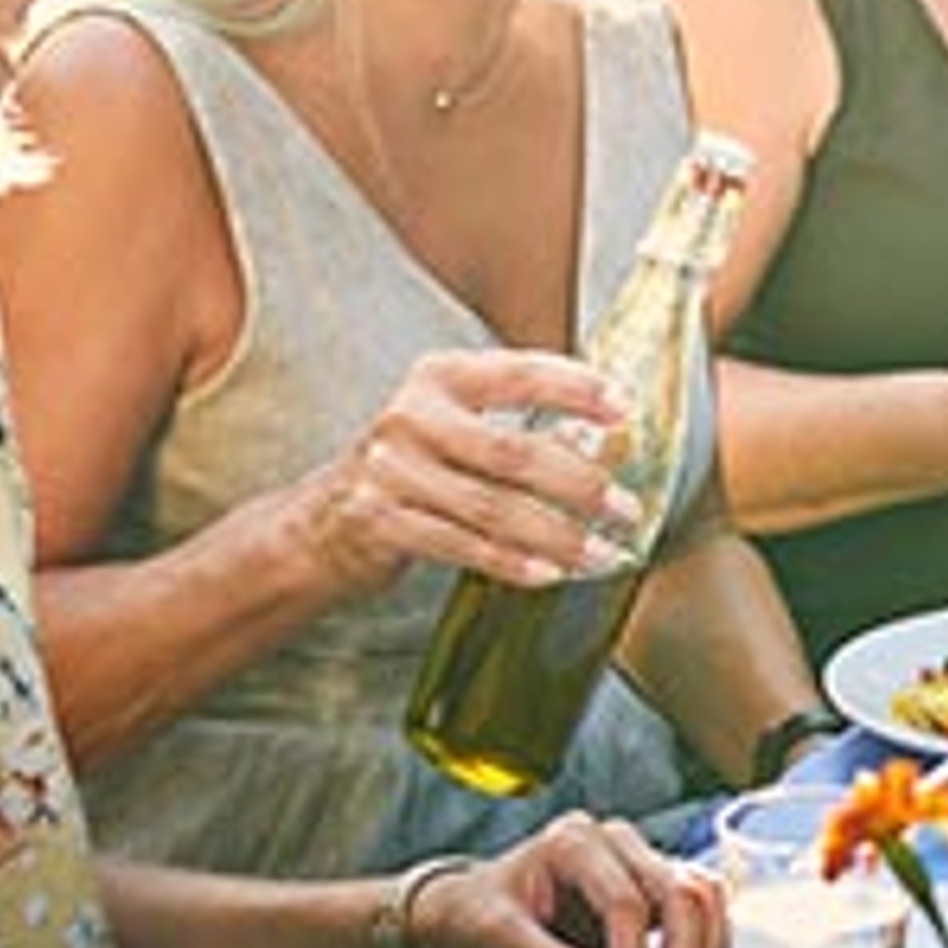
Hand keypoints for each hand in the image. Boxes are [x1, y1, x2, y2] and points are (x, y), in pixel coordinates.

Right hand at [311, 345, 637, 597]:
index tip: (626, 408)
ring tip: (605, 553)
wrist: (319, 523)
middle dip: (580, 484)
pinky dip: (512, 562)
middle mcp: (411, 417)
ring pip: (494, 508)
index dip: (577, 388)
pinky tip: (552, 574)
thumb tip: (601, 436)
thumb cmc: (413, 466)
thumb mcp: (452, 423)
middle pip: (513, 452)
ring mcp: (390, 471)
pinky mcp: (380, 523)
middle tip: (628, 509)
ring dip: (559, 535)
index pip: (519, 374)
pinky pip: (463, 546)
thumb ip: (513, 420)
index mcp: (439, 377)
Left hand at [419, 812, 726, 947]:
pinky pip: (703, 906)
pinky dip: (713, 944)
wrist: (471, 906)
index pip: (624, 901)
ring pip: (703, 893)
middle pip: (677, 891)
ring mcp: (641, 858)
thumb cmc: (479, 913)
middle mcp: (616, 840)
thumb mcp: (497, 937)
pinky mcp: (656, 884)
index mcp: (573, 841)